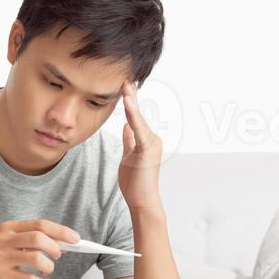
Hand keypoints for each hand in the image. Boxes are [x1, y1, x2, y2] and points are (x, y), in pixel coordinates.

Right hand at [0, 219, 80, 278]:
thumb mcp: (4, 241)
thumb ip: (27, 240)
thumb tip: (60, 244)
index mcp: (8, 228)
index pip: (40, 224)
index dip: (61, 231)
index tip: (75, 239)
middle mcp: (4, 239)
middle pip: (39, 237)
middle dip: (55, 247)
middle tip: (58, 256)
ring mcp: (0, 257)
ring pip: (35, 258)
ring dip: (48, 266)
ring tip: (46, 270)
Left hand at [118, 80, 164, 212]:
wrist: (142, 201)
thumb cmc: (135, 183)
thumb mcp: (128, 156)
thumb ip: (129, 140)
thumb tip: (126, 125)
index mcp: (147, 140)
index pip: (136, 118)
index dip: (131, 102)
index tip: (125, 86)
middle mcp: (153, 139)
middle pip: (139, 115)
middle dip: (132, 96)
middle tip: (126, 78)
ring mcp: (152, 144)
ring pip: (139, 120)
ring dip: (132, 102)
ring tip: (126, 85)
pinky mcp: (147, 150)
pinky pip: (138, 130)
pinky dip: (133, 115)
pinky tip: (128, 103)